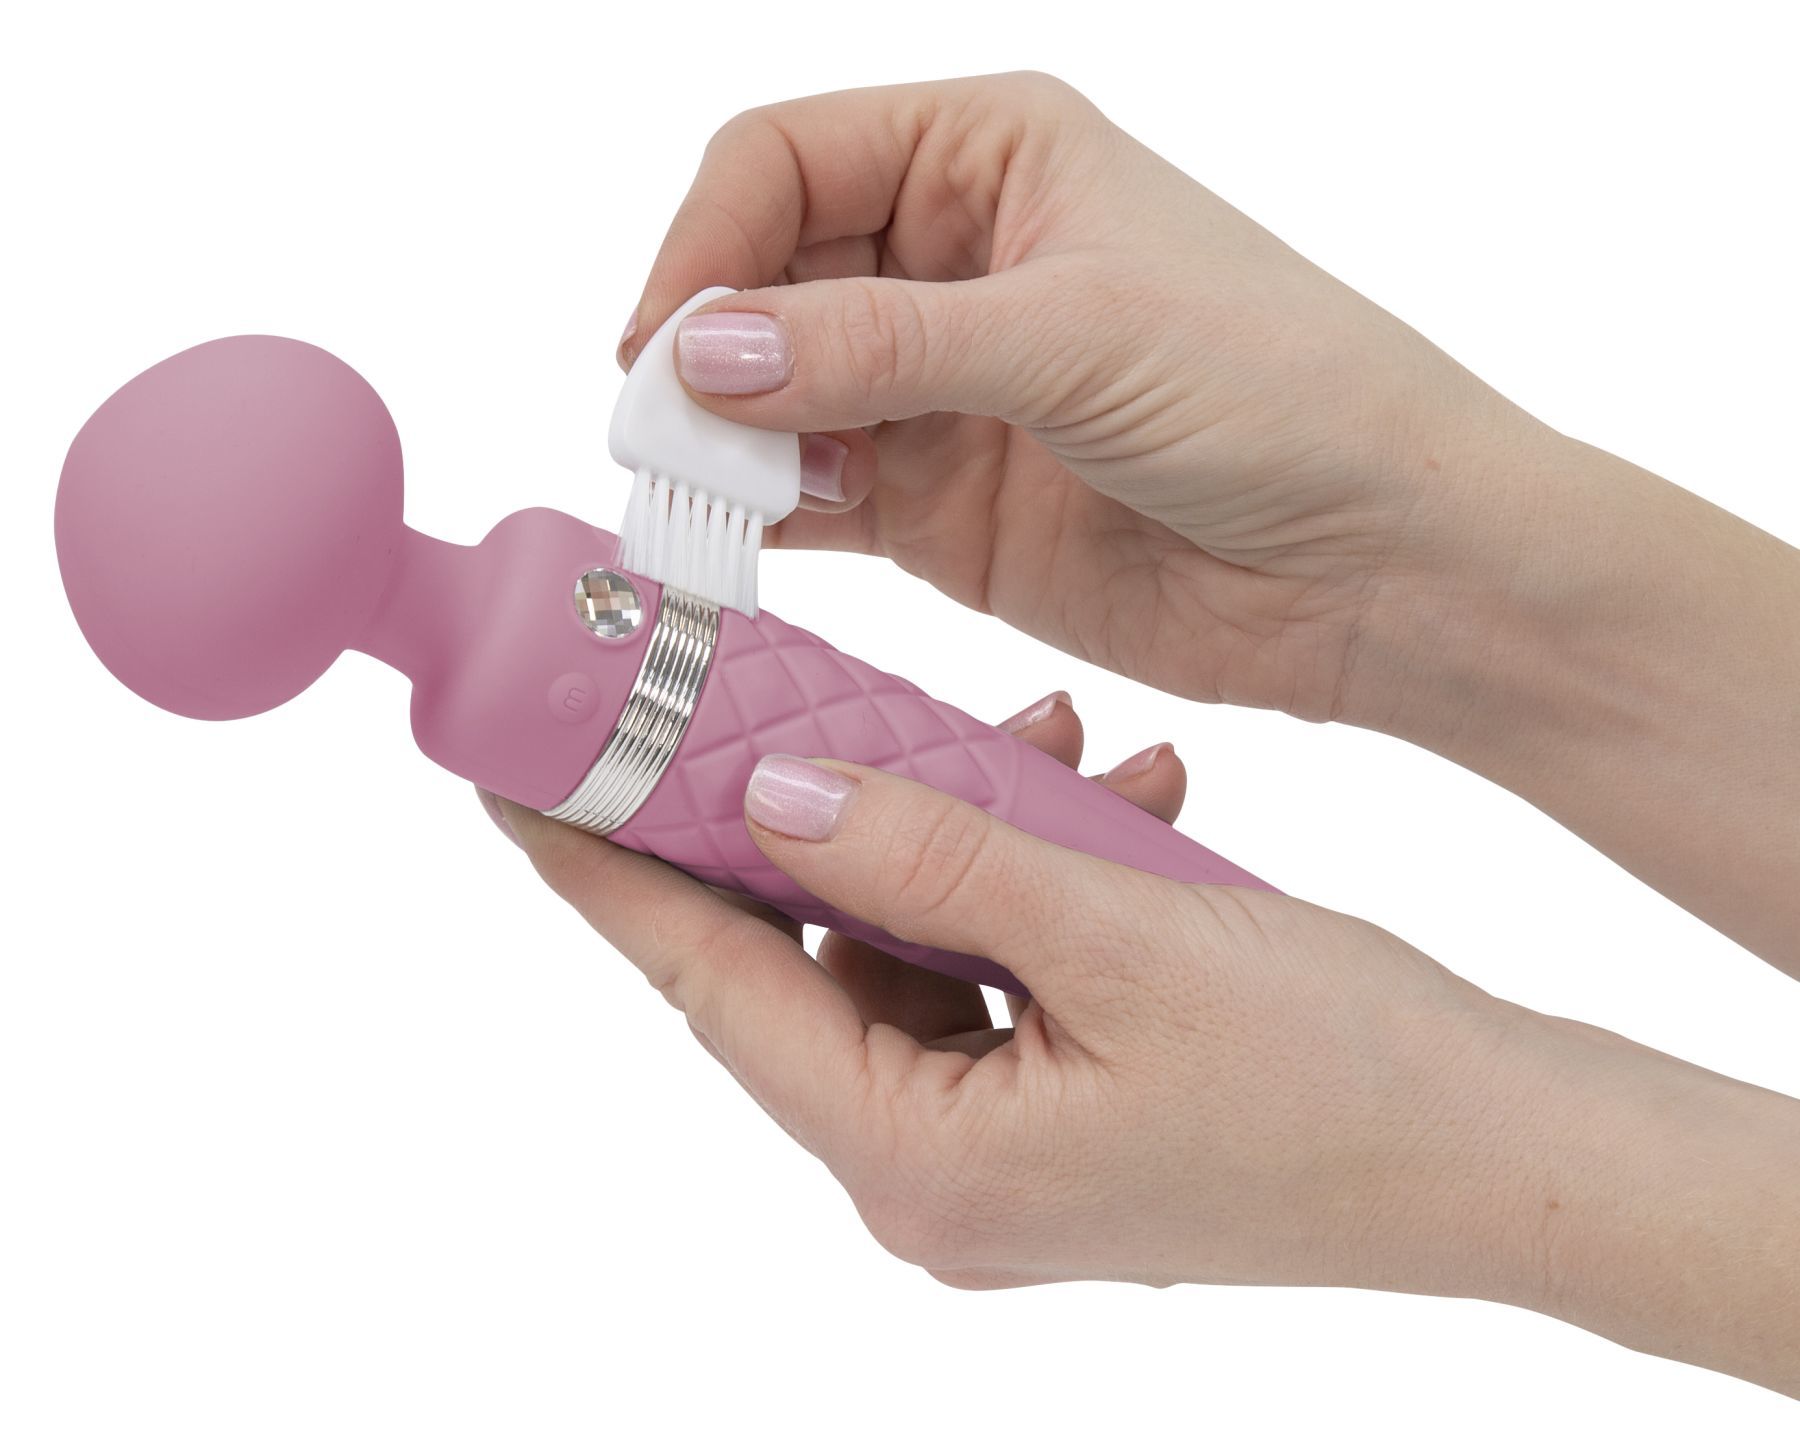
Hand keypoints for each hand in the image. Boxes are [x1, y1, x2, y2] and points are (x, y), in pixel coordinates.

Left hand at [483, 701, 1799, 1394]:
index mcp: (920, 1164)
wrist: (1510, 1152)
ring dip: (955, 836)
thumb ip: (936, 859)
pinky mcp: (1058, 1115)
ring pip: (909, 955)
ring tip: (1041, 739)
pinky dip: (1024, 887)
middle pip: (804, 964)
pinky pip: (990, 978)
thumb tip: (776, 793)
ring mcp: (998, 1153)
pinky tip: (1111, 800)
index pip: (713, 990)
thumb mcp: (1123, 937)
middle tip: (772, 696)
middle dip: (811, 819)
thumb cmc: (1343, 1077)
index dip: (607, 878)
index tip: (518, 780)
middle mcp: (934, 1177)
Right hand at [622, 71, 1558, 734]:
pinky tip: (743, 547)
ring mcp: (939, 391)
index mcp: (991, 157)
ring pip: (773, 398)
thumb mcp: (1073, 334)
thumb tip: (700, 354)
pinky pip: (814, 500)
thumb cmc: (1283, 392)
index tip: (663, 342)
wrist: (1381, 566)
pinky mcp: (940, 507)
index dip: (705, 242)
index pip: (783, 160)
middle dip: (706, 354)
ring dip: (727, 446)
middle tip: (665, 438)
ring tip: (710, 500)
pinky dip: (765, 521)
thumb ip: (876, 343)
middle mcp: (952, 263)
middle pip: (760, 281)